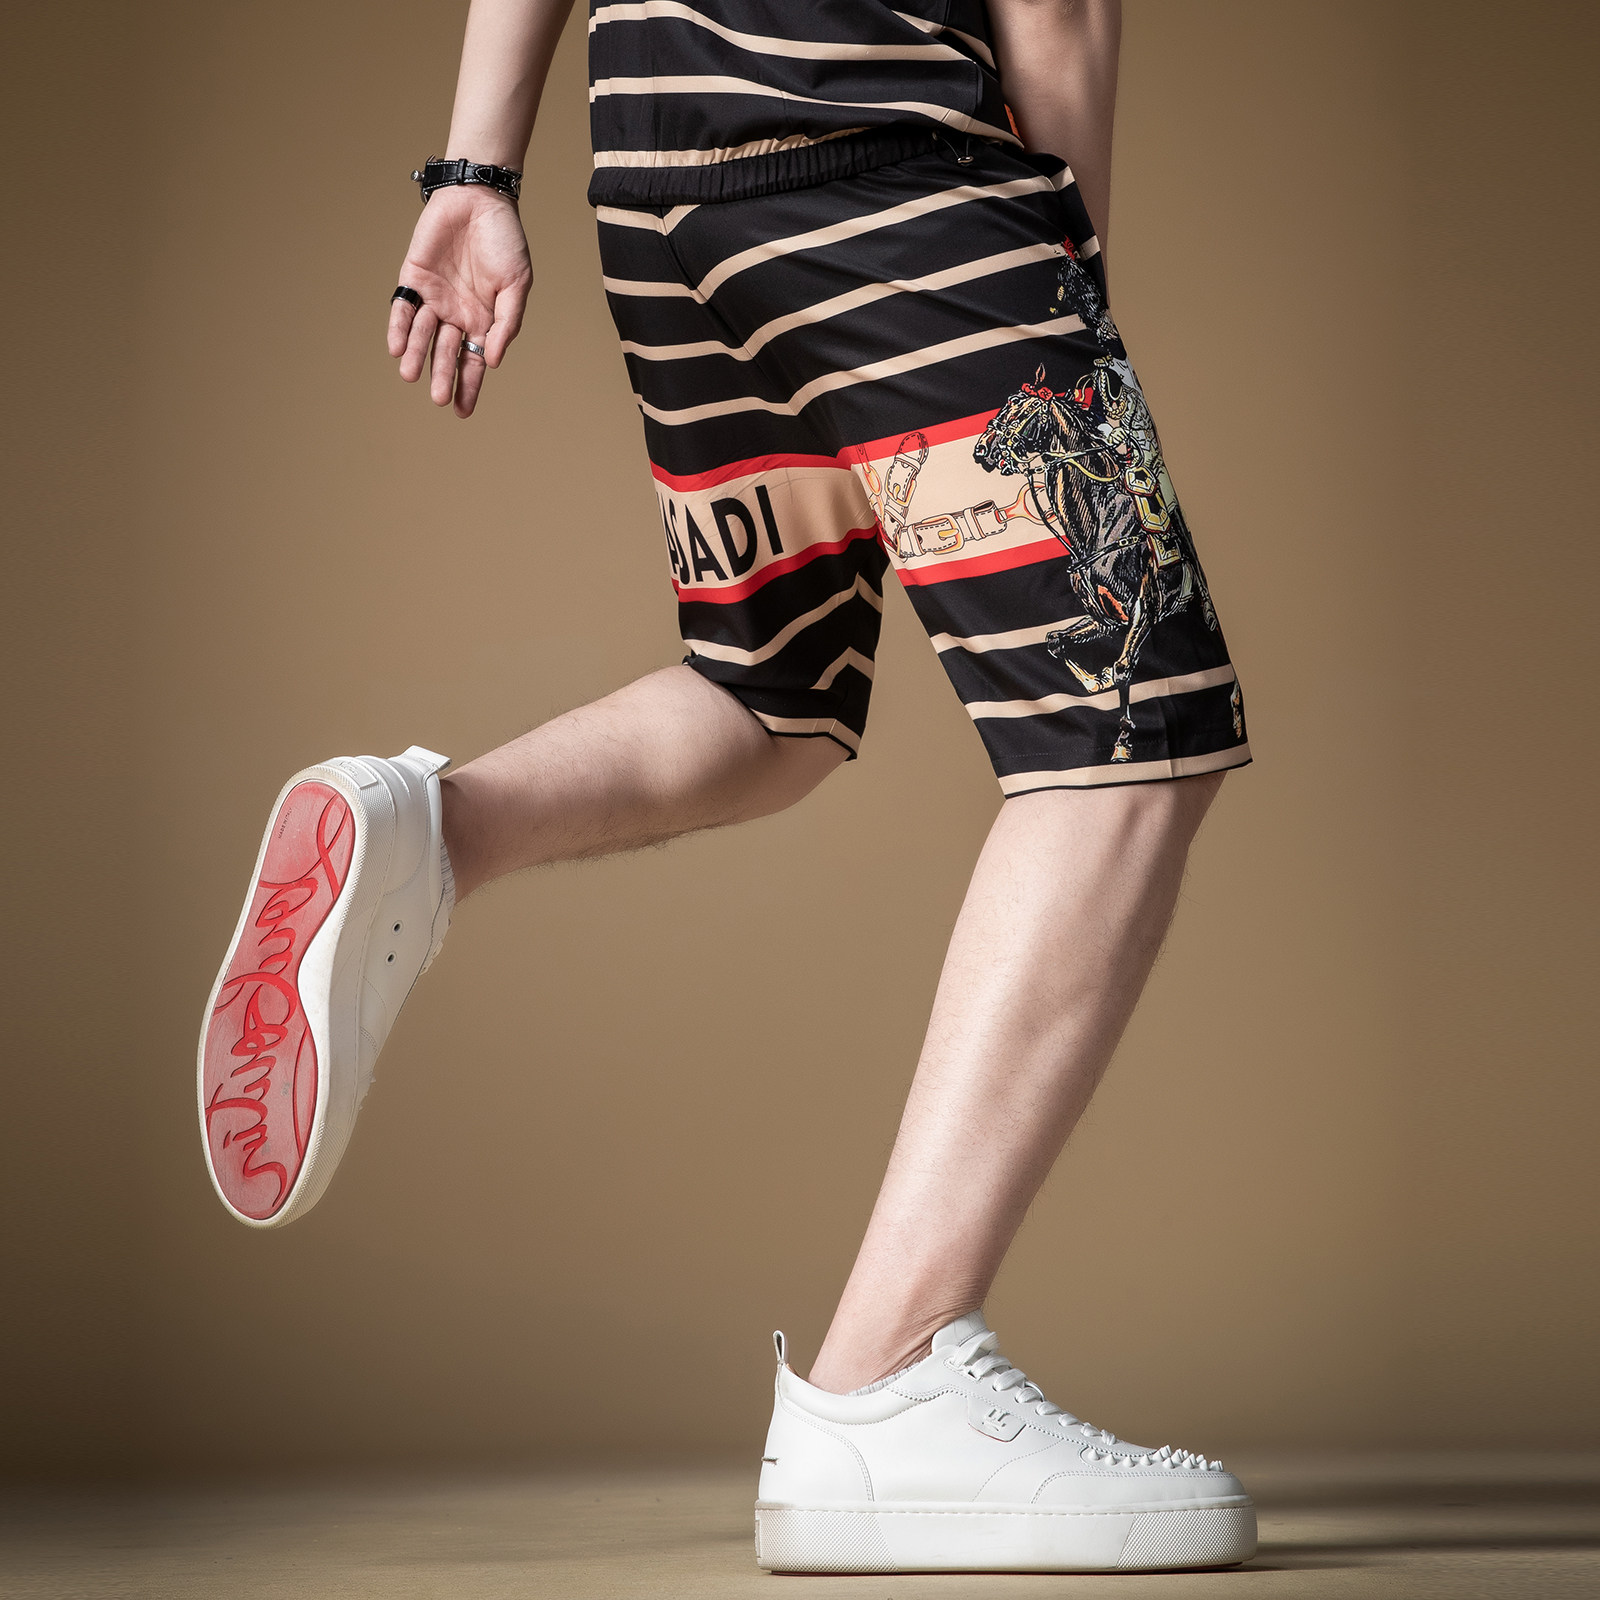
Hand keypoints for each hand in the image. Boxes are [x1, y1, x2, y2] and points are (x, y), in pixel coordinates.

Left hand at [387, 186, 531, 418]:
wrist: (479, 199)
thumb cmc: (505, 241)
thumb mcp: (517, 285)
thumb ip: (506, 323)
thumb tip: (493, 360)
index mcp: (484, 321)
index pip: (474, 361)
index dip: (468, 386)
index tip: (461, 411)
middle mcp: (458, 314)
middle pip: (447, 353)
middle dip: (443, 376)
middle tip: (439, 398)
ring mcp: (435, 297)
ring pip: (423, 335)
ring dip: (416, 356)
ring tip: (410, 375)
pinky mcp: (414, 278)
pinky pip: (403, 308)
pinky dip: (399, 328)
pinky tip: (396, 346)